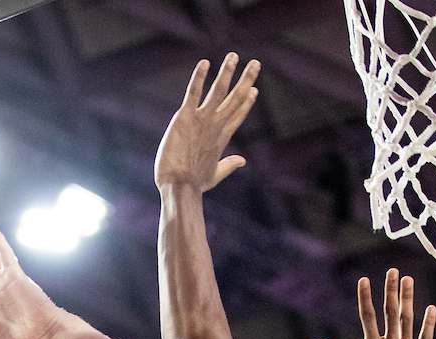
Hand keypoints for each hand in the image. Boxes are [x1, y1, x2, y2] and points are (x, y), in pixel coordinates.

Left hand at [155, 53, 259, 192]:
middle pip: (235, 99)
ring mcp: (202, 119)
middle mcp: (215, 125)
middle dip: (246, 80)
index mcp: (222, 138)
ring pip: (219, 91)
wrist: (179, 186)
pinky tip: (205, 63)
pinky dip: (199, 77)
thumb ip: (229, 164)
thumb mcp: (215, 175)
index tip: (254, 89)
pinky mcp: (185, 117)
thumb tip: (243, 160)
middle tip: (255, 63)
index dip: (247, 101)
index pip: (238, 114)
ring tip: (233, 56)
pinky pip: (194, 92)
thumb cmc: (194, 184)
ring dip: (227, 72)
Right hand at [314, 270, 435, 338]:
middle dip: (390, 290)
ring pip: (409, 321)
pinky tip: (431, 308)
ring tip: (409, 280)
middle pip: (390, 313)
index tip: (364, 279)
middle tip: (393, 271)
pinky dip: (429, 324)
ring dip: (408, 299)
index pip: (367, 317)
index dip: (365, 297)